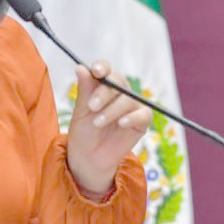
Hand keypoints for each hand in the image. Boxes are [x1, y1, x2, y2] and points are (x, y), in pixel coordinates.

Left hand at [66, 60, 151, 193]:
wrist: (89, 156)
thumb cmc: (83, 130)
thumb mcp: (81, 110)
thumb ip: (84, 90)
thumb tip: (81, 67)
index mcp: (102, 85)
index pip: (105, 69)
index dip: (102, 67)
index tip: (96, 71)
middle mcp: (118, 92)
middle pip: (117, 82)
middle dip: (104, 93)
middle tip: (92, 106)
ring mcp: (131, 105)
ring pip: (127, 99)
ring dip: (112, 110)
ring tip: (98, 123)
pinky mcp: (142, 121)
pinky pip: (143, 114)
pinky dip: (132, 117)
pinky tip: (121, 123)